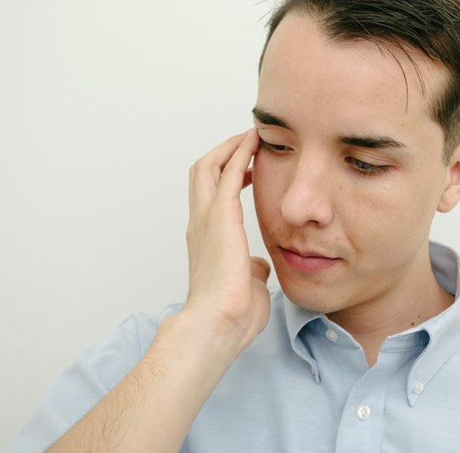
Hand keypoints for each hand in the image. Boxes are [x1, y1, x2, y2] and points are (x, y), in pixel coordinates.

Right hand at [184, 129, 270, 348]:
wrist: (218, 324)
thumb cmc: (232, 314)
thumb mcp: (246, 285)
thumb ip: (251, 270)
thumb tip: (259, 268)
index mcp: (206, 240)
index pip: (210, 195)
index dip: (226, 175)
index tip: (249, 166)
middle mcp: (200, 224)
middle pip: (201, 172)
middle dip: (223, 152)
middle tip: (247, 141)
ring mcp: (206, 219)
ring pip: (208, 166)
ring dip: (230, 147)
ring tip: (251, 135)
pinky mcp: (220, 217)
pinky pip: (227, 173)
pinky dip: (240, 154)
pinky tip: (254, 142)